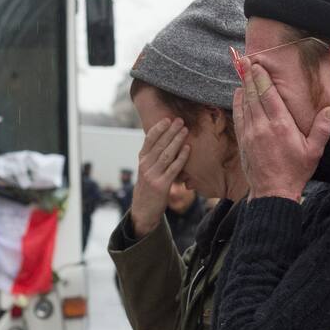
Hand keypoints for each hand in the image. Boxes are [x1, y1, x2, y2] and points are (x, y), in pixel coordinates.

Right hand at [130, 118, 189, 235]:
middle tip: (180, 120)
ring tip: (185, 130)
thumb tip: (166, 139)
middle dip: (170, 131)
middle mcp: (145, 166)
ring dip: (176, 141)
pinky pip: (173, 168)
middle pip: (159, 144)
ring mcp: (153, 176)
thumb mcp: (146, 170)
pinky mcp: (161, 185)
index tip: (167, 119)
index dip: (158, 128)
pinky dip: (181, 157)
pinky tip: (187, 149)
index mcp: (142, 160)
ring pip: (166, 154)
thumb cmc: (148, 188)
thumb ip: (153, 156)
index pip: (149, 140)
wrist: (143, 211)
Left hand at [233, 58, 329, 200]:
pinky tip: (238, 94)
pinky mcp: (243, 142)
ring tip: (242, 71)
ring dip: (243, 86)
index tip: (257, 64)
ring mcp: (250, 134)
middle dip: (249, 76)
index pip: (268, 95)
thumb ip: (322, 129)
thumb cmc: (295, 172)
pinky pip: (238, 117)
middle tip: (245, 61)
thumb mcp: (314, 151)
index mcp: (281, 125)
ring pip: (245, 104)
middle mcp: (263, 126)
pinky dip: (237, 103)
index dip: (261, 78)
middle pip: (254, 95)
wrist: (272, 193)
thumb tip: (329, 109)